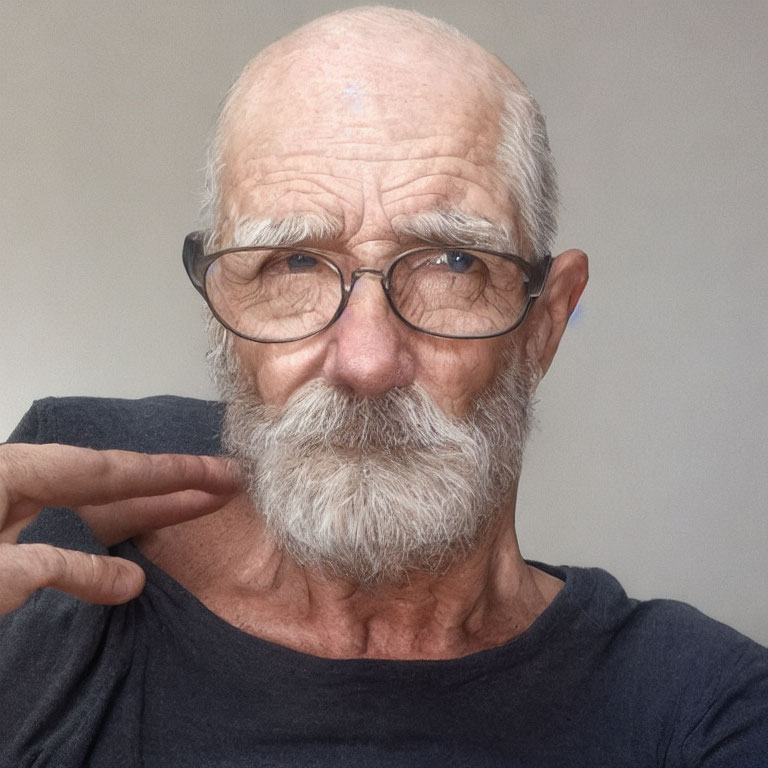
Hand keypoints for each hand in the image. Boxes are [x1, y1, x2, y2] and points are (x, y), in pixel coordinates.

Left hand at [0, 443, 241, 614]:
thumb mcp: (0, 571)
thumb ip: (68, 568)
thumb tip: (132, 582)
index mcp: (20, 473)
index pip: (113, 471)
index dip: (172, 473)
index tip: (220, 472)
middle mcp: (25, 487)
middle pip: (114, 485)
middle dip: (173, 487)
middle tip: (227, 483)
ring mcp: (16, 516)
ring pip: (96, 512)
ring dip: (149, 512)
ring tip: (201, 505)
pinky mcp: (9, 545)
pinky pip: (72, 538)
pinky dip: (107, 551)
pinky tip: (133, 565)